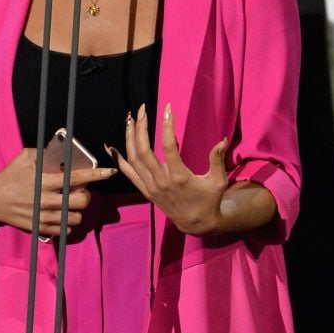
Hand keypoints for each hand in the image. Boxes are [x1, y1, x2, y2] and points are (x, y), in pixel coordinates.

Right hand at [0, 148, 115, 237]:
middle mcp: (45, 200)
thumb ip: (44, 154)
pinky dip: (68, 223)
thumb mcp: (25, 157)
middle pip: (81, 201)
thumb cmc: (10, 175)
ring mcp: (43, 216)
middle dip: (86, 195)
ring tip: (71, 205)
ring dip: (77, 211)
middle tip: (81, 192)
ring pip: (75, 218)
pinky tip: (62, 215)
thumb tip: (64, 153)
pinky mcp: (39, 228)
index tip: (110, 172)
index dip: (95, 175)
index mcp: (44, 181)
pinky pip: (64, 230)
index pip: (76, 178)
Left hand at [108, 103, 229, 235]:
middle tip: (142, 110)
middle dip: (141, 128)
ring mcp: (150, 186)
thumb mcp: (218, 181)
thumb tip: (222, 139)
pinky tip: (111, 146)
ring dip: (129, 138)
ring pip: (133, 159)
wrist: (196, 223)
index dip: (167, 126)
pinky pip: (128, 173)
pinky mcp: (145, 190)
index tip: (167, 109)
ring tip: (129, 120)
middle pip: (144, 150)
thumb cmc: (209, 199)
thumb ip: (217, 159)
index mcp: (179, 177)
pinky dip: (118, 159)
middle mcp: (161, 181)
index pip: (169, 146)